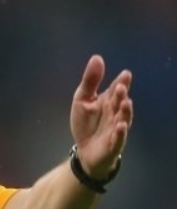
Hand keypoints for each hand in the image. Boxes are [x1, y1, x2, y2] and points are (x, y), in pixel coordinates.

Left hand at [70, 55, 133, 178]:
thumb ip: (90, 81)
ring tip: (125, 102)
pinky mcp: (113, 144)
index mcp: (108, 102)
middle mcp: (115, 114)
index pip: (116, 90)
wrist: (84, 151)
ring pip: (123, 119)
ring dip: (125, 112)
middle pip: (119, 103)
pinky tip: (120, 126)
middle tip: (120, 87)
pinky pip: (118, 139)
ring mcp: (116, 129)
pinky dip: (120, 133)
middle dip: (120, 95)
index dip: (121, 82)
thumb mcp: (83, 100)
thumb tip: (97, 57)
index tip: (125, 74)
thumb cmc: (86, 124)